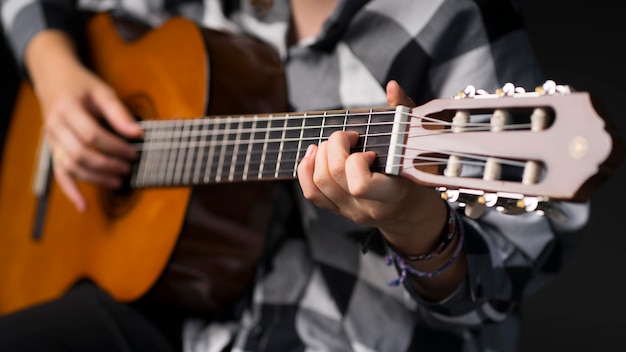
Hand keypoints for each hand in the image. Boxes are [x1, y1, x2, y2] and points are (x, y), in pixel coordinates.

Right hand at [26, 30, 141, 211]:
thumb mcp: (102, 91)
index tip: (135, 152)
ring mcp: (51, 141)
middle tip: (129, 168)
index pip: (92, 134)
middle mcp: (55, 127)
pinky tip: (84, 206)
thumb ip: (119, 113)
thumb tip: (139, 133)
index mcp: (67, 109)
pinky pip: (59, 175)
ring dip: (95, 178)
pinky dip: (71, 191)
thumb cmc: (82, 86)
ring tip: (119, 182)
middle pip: (80, 153)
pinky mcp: (53, 150)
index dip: (115, 146)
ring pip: (70, 167)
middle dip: (108, 164)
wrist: (54, 80)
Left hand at [297, 80, 446, 246]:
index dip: (356, 161)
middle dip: (334, 146)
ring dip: (320, 154)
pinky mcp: (337, 210)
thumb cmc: (418, 173)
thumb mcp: (417, 145)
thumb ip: (404, 113)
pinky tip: (315, 153)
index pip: (359, 184)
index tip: (369, 150)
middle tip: (349, 137)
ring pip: (318, 183)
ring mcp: (349, 210)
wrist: (412, 212)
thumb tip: (392, 86)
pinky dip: (306, 169)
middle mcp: (366, 207)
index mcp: (391, 194)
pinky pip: (311, 193)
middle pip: (332, 175)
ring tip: (335, 144)